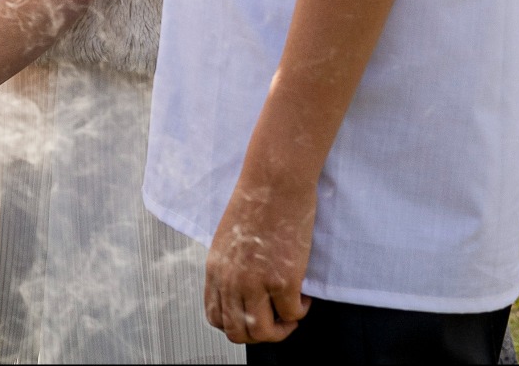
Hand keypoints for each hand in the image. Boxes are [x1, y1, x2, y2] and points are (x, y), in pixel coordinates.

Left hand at [204, 178, 315, 343]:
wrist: (273, 184)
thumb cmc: (255, 204)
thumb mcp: (228, 240)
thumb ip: (230, 268)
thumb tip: (243, 292)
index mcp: (215, 269)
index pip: (215, 317)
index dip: (237, 325)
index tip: (254, 316)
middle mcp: (230, 279)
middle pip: (237, 332)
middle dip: (260, 334)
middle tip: (277, 320)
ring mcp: (255, 281)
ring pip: (263, 332)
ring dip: (281, 329)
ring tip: (291, 311)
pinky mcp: (282, 279)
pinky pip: (292, 314)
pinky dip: (301, 310)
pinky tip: (304, 294)